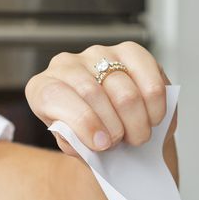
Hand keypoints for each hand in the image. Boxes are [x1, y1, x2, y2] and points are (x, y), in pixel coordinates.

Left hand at [25, 41, 172, 154]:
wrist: (114, 133)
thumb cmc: (90, 138)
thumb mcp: (76, 147)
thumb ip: (76, 143)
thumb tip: (86, 139)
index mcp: (43, 89)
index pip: (54, 97)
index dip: (82, 123)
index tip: (101, 145)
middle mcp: (66, 65)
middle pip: (92, 93)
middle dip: (113, 128)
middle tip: (122, 143)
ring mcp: (98, 54)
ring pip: (124, 92)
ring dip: (137, 123)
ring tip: (137, 135)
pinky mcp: (130, 51)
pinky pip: (150, 81)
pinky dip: (155, 108)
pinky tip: (152, 118)